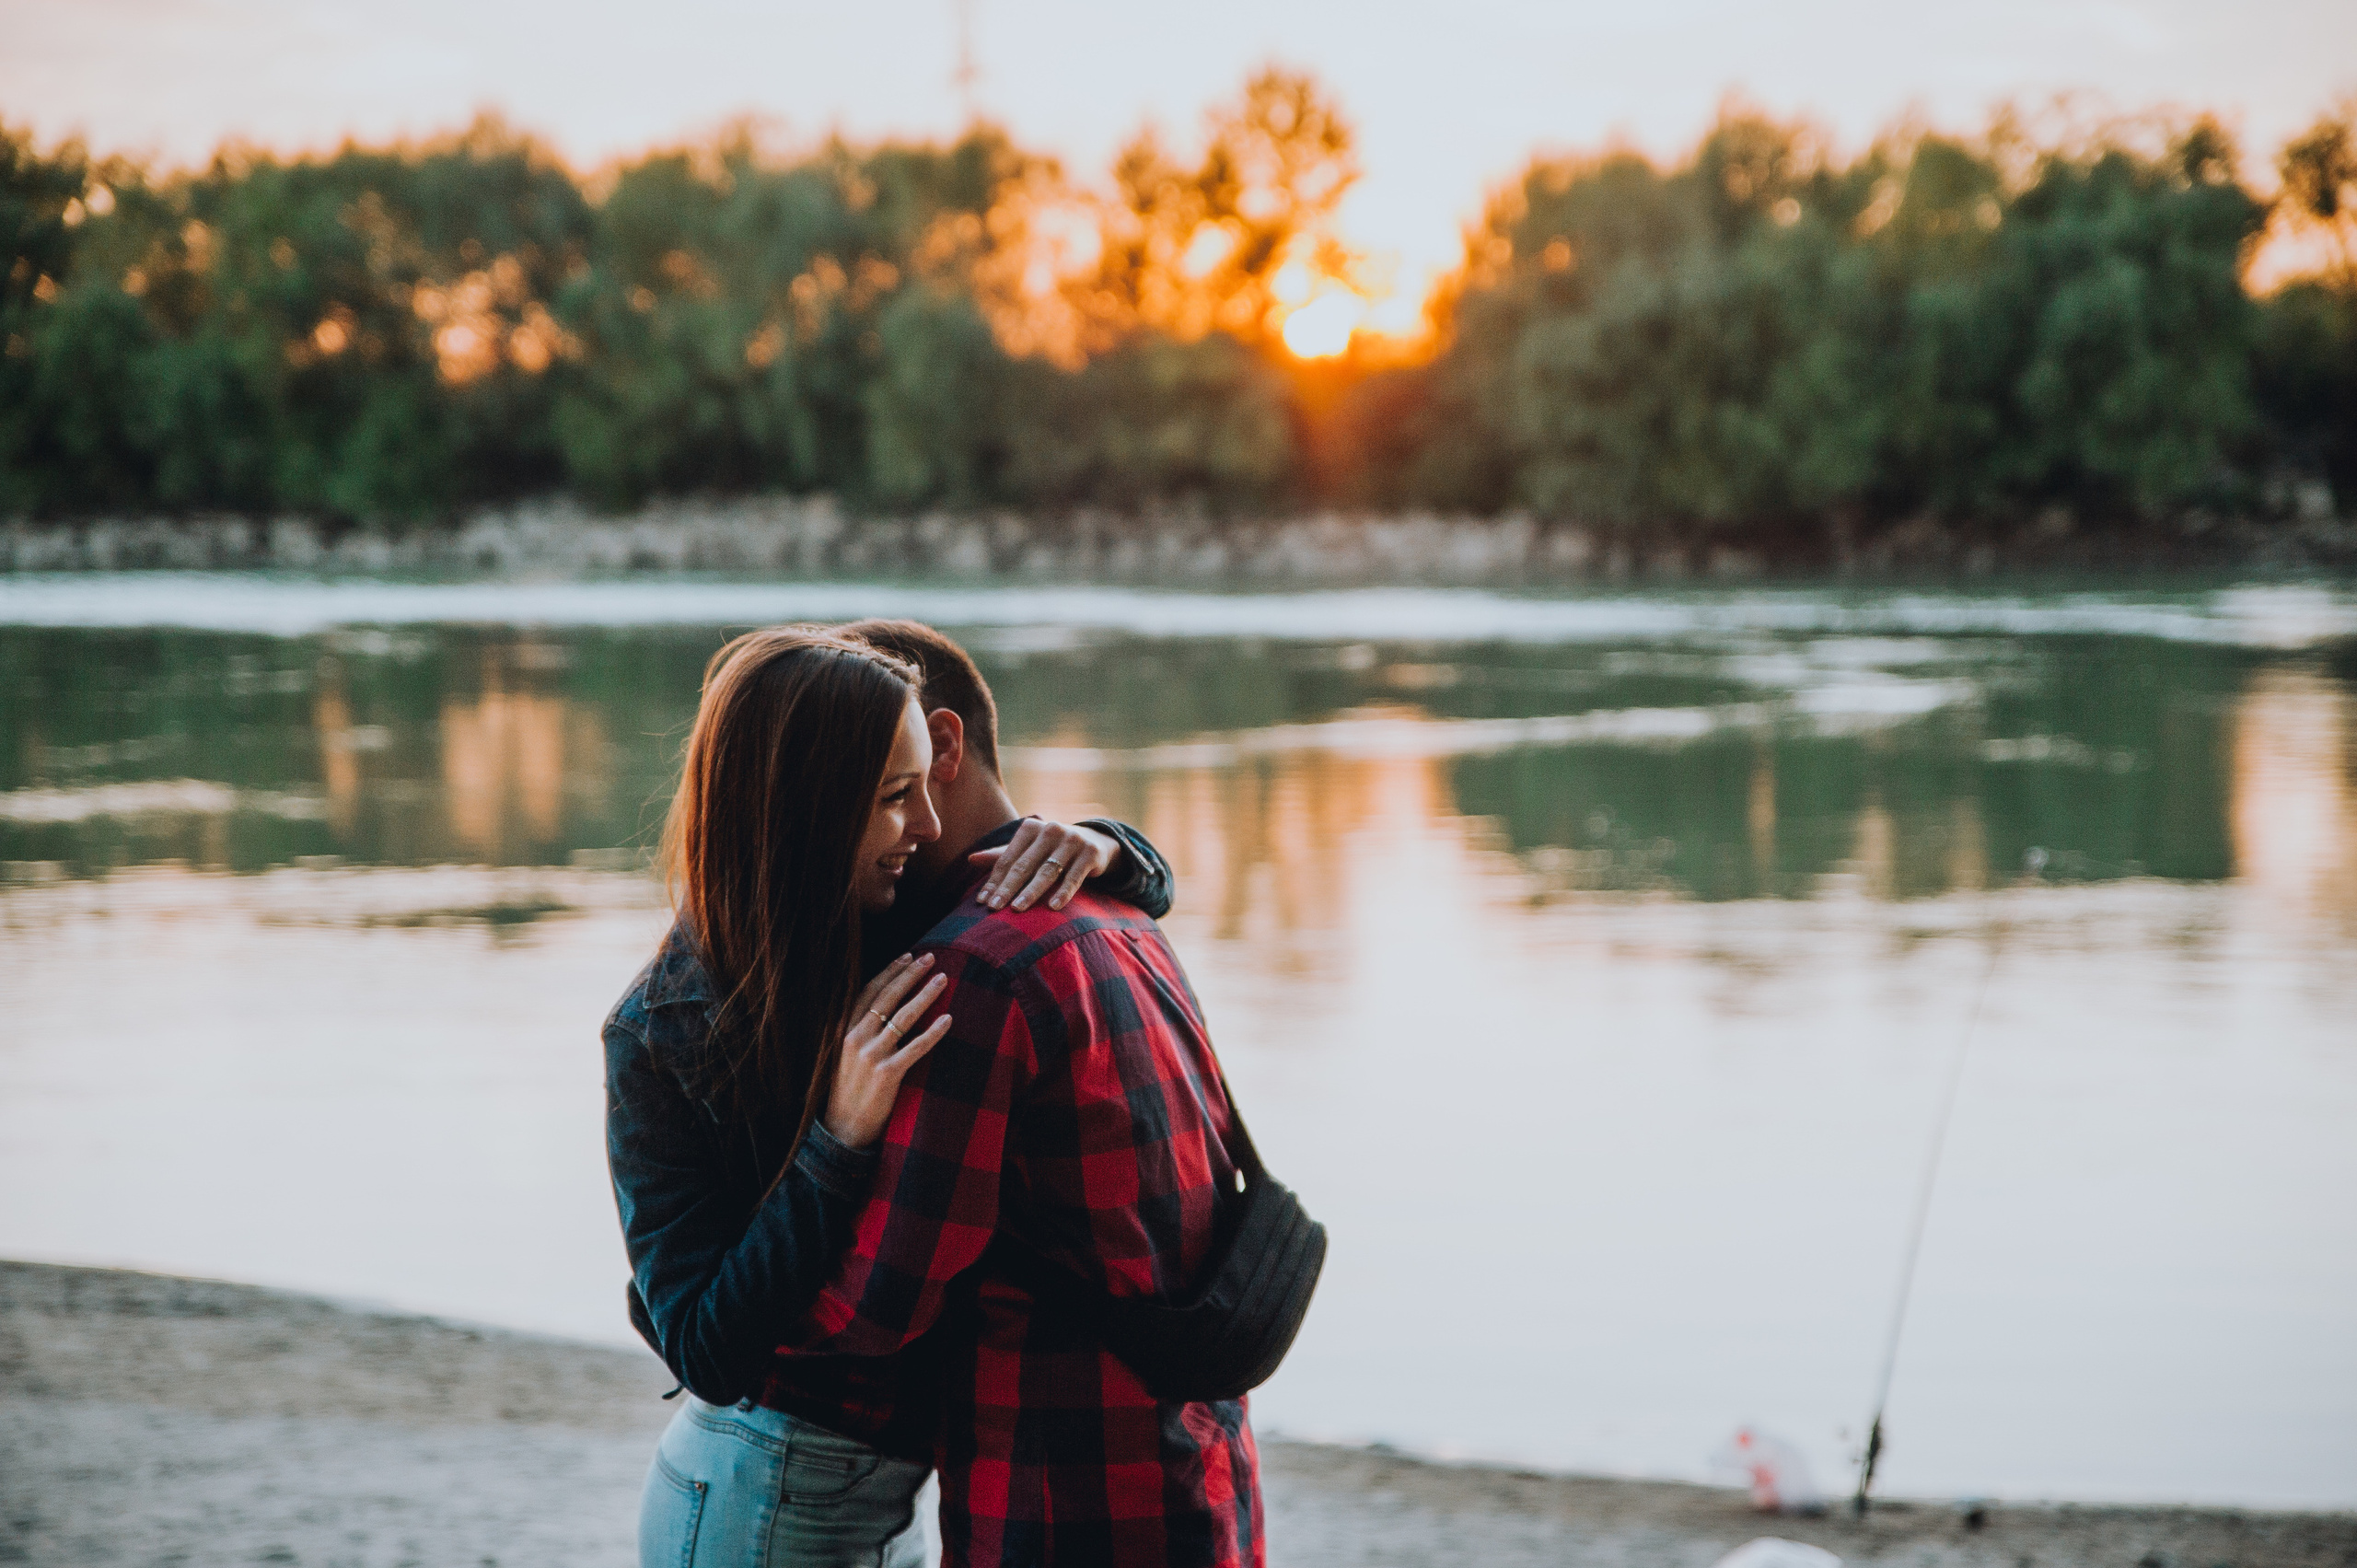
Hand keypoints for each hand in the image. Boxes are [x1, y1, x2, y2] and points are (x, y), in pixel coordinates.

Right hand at [821, 953, 951, 1148]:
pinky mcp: (888, 1074)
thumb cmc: (846, 1092)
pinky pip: (916, 1047)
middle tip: (931, 958)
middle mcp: (855, 1039)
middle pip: (887, 997)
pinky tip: (947, 1019)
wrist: (842, 1131)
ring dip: (925, 995)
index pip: (868, 991)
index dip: (889, 972)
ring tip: (942, 979)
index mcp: (843, 1031)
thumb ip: (858, 1033)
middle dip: (910, 974)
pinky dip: (933, 1032)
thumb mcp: (842, 1056)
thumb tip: (882, 1010)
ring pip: (903, 1017)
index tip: (907, 956)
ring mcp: (871, 1056)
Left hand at [968, 818, 1120, 911]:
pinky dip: (1064, 892)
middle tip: (994, 908)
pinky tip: (1053, 907)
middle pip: (1024, 864)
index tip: (982, 902)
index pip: (1008, 858)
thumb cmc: (1053, 849)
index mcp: (1030, 827)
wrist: (1096, 842)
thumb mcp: (1029, 849)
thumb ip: (1002, 855)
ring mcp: (1072, 840)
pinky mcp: (1091, 852)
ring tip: (1017, 909)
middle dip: (1007, 888)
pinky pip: (1074, 876)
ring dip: (1031, 891)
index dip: (994, 881)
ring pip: (1048, 871)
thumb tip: (970, 859)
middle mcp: (1051, 830)